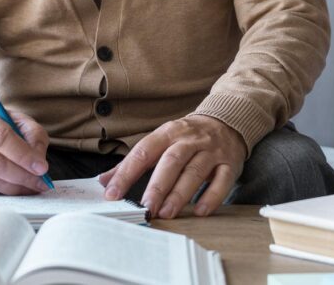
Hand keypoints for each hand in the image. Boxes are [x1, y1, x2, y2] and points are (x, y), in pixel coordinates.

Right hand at [0, 104, 50, 194]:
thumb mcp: (18, 121)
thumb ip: (33, 136)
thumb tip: (39, 162)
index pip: (0, 138)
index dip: (23, 155)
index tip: (42, 168)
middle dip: (21, 176)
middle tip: (41, 183)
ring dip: (14, 188)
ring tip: (31, 187)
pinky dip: (0, 193)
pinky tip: (12, 188)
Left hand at [99, 115, 245, 218]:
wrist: (227, 121)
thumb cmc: (187, 136)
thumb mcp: (161, 140)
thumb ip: (134, 161)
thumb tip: (104, 180)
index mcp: (168, 133)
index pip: (143, 152)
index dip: (126, 173)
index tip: (112, 192)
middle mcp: (189, 140)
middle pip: (171, 161)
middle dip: (157, 185)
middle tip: (145, 206)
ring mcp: (211, 152)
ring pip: (195, 172)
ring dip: (180, 194)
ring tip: (166, 213)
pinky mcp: (229, 164)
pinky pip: (222, 181)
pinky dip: (212, 197)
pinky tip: (200, 211)